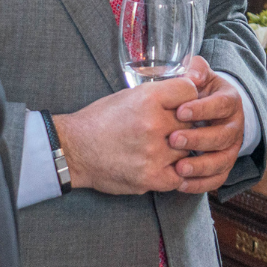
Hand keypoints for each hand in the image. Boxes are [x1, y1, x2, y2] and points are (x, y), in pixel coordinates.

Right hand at [53, 77, 196, 195]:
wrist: (75, 150)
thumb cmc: (101, 120)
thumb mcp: (129, 95)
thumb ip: (159, 93)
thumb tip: (189, 89)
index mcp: (147, 98)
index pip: (189, 90)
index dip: (188, 96)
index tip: (183, 103)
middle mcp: (153, 124)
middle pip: (191, 121)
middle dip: (184, 124)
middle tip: (172, 128)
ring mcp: (153, 153)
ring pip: (187, 149)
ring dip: (180, 149)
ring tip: (163, 147)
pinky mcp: (150, 177)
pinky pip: (180, 176)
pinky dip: (175, 172)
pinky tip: (164, 165)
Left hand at [170, 56, 244, 193]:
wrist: (207, 110)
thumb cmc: (198, 91)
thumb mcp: (199, 75)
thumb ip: (196, 69)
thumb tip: (193, 75)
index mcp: (230, 101)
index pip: (221, 105)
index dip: (202, 109)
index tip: (180, 111)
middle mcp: (235, 127)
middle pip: (222, 136)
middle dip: (198, 139)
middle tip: (173, 139)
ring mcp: (231, 149)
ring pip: (222, 161)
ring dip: (201, 166)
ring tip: (178, 168)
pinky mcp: (224, 167)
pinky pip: (217, 179)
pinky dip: (201, 184)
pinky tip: (180, 184)